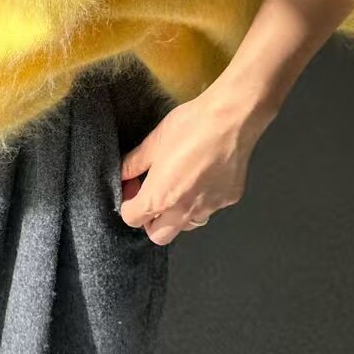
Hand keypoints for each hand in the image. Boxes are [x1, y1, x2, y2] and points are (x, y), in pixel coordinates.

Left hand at [119, 84, 275, 244]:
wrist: (231, 119)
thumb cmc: (190, 127)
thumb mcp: (152, 142)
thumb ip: (133, 164)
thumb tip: (122, 174)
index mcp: (160, 198)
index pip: (132, 219)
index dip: (128, 202)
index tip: (133, 186)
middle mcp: (184, 211)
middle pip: (158, 235)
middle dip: (150, 220)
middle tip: (151, 194)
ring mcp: (209, 208)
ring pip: (185, 226)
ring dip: (175, 215)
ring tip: (177, 186)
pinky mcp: (228, 200)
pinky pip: (208, 210)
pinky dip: (200, 201)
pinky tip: (201, 177)